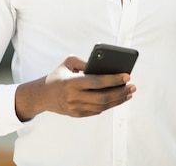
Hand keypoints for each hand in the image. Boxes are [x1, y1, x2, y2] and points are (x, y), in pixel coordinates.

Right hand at [15, 56, 135, 120]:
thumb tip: (105, 67)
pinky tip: (118, 98)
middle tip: (132, 86)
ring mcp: (75, 108)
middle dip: (120, 92)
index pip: (96, 82)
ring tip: (129, 93)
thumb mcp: (68, 62)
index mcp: (71, 82)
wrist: (42, 95)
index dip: (113, 79)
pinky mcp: (77, 114)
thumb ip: (86, 62)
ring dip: (118, 100)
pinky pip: (97, 111)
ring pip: (102, 106)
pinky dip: (109, 105)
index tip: (127, 76)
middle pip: (102, 97)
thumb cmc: (58, 74)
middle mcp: (73, 97)